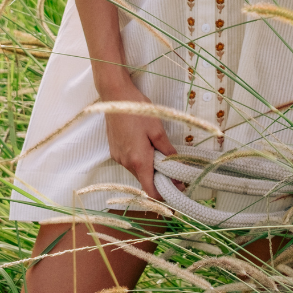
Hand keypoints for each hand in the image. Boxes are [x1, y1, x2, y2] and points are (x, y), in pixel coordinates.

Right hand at [100, 76, 177, 199]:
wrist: (115, 96)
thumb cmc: (138, 111)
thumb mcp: (157, 130)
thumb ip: (167, 151)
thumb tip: (178, 166)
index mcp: (139, 161)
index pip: (150, 191)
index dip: (164, 195)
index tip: (177, 190)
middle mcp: (126, 163)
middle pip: (144, 180)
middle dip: (159, 178)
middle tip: (174, 169)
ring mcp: (118, 157)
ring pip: (137, 170)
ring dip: (149, 167)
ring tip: (160, 153)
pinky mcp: (114, 150)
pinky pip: (129, 161)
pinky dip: (139, 160)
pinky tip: (145, 146)